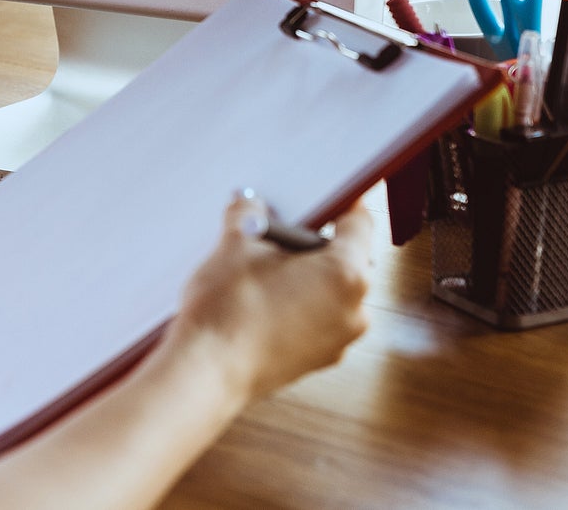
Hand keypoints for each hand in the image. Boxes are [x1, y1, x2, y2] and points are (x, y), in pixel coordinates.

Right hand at [163, 195, 372, 403]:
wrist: (206, 372)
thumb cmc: (228, 313)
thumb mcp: (235, 244)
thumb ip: (249, 213)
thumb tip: (249, 206)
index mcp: (346, 275)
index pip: (360, 222)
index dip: (341, 202)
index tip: (326, 195)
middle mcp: (353, 310)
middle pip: (345, 258)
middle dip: (313, 241)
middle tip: (275, 232)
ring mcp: (337, 340)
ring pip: (329, 290)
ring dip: (303, 275)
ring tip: (261, 269)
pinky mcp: (315, 359)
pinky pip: (315, 317)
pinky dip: (296, 304)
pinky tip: (259, 299)